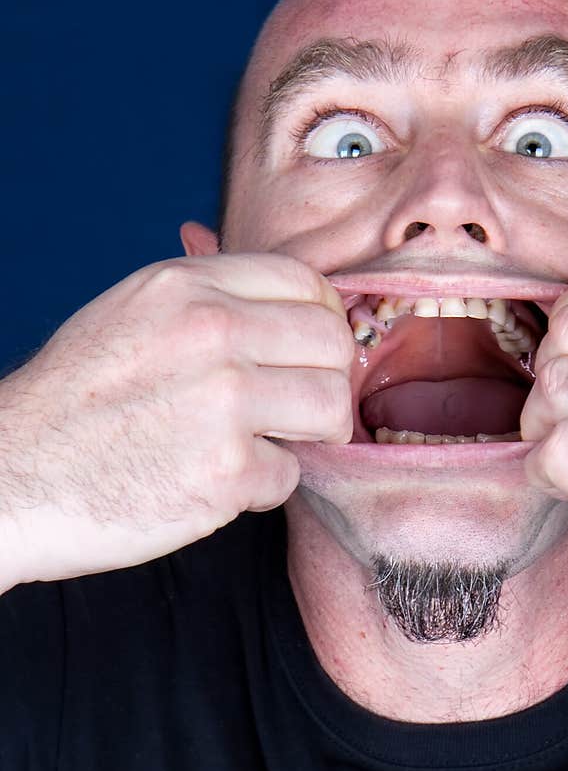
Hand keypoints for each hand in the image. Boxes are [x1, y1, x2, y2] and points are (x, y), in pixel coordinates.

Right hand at [0, 253, 352, 589]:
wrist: (11, 475)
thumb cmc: (77, 397)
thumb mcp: (134, 310)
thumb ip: (212, 295)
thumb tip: (288, 289)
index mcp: (188, 287)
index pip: (307, 284)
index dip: (323, 319)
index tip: (313, 349)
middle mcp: (211, 334)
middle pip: (333, 345)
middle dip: (326, 379)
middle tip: (300, 404)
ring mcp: (222, 404)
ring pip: (330, 408)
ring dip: (307, 434)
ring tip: (267, 441)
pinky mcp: (224, 474)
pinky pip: (289, 475)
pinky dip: (260, 485)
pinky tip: (219, 479)